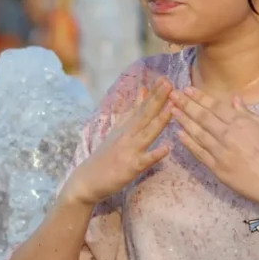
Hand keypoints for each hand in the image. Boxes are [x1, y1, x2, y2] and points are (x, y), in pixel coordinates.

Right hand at [64, 79, 172, 204]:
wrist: (86, 180)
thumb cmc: (105, 156)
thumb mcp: (118, 130)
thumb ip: (132, 111)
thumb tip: (143, 90)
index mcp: (125, 126)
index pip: (141, 106)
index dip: (153, 93)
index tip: (165, 78)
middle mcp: (127, 135)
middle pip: (144, 115)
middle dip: (158, 99)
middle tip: (169, 83)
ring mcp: (129, 150)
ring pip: (147, 133)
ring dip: (160, 119)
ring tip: (172, 107)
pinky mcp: (130, 168)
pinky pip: (145, 160)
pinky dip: (155, 154)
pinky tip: (167, 148)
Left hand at [170, 86, 258, 206]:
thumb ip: (249, 113)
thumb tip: (234, 99)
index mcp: (240, 122)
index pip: (215, 106)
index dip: (200, 97)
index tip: (187, 89)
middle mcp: (226, 134)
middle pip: (202, 117)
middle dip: (186, 105)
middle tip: (173, 95)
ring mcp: (220, 152)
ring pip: (197, 133)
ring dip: (183, 121)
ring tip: (172, 111)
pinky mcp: (216, 168)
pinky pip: (199, 153)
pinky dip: (188, 143)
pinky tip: (179, 134)